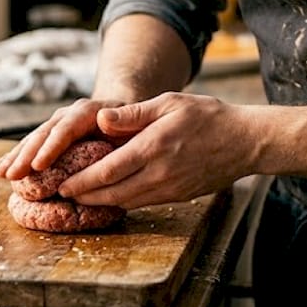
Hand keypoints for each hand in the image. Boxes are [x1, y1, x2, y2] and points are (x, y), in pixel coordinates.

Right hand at [0, 97, 128, 179]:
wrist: (125, 112)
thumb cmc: (135, 124)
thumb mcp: (137, 119)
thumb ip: (125, 119)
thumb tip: (104, 119)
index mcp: (89, 111)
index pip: (67, 127)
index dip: (52, 146)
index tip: (38, 165)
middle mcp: (69, 115)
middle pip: (45, 133)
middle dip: (26, 155)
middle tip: (13, 175)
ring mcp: (57, 124)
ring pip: (34, 139)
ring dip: (16, 156)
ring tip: (1, 173)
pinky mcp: (51, 136)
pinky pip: (31, 146)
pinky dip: (16, 157)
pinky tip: (0, 169)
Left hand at [56, 92, 259, 208]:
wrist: (244, 142)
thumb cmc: (206, 116)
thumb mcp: (170, 103)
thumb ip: (133, 114)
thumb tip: (101, 120)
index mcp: (154, 147)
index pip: (109, 170)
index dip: (82, 181)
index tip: (62, 183)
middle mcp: (160, 173)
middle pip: (113, 193)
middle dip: (84, 196)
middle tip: (62, 194)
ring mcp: (170, 188)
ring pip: (126, 202)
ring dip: (101, 202)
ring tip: (80, 198)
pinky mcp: (177, 196)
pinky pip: (142, 202)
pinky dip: (122, 202)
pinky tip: (110, 196)